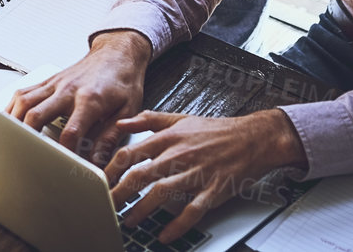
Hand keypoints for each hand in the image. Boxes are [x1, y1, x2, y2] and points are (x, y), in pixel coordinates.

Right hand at [7, 30, 151, 162]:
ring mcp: (55, 83)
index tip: (64, 167)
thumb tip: (98, 162)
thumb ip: (110, 138)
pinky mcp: (49, 80)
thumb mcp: (127, 111)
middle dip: (26, 138)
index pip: (70, 132)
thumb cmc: (124, 80)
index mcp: (90, 100)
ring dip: (13, 121)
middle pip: (36, 115)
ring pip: (24, 101)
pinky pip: (24, 92)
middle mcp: (68, 90)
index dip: (65, 153)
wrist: (118, 52)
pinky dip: (13, 106)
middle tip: (24, 156)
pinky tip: (10, 119)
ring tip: (10, 140)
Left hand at [106, 109, 303, 243]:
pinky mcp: (213, 190)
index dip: (112, 168)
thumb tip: (121, 123)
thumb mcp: (179, 118)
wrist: (253, 138)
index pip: (131, 153)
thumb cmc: (215, 130)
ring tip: (129, 221)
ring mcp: (196, 173)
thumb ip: (149, 120)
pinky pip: (192, 210)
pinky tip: (165, 234)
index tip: (100, 181)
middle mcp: (179, 155)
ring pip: (162, 193)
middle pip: (141, 175)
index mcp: (169, 138)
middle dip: (120, 192)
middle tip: (107, 205)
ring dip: (142, 209)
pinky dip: (178, 224)